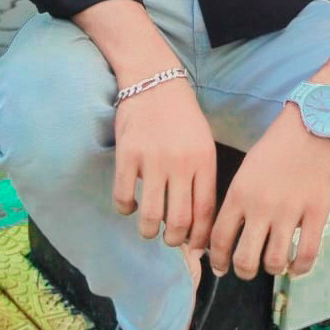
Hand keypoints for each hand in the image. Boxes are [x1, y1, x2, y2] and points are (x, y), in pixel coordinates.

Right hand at [112, 80, 218, 252]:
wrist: (154, 80)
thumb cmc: (182, 117)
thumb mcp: (203, 144)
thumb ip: (202, 180)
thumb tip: (199, 225)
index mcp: (204, 161)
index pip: (205, 213)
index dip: (200, 239)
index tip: (195, 249)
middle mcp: (181, 163)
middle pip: (178, 222)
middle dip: (173, 241)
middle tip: (168, 239)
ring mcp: (153, 159)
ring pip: (150, 217)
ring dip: (148, 230)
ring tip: (148, 226)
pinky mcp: (127, 154)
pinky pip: (124, 198)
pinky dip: (126, 209)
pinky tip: (129, 204)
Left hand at [207, 104, 329, 280]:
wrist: (312, 123)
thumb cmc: (278, 144)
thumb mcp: (248, 169)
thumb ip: (240, 200)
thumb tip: (234, 232)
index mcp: (240, 193)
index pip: (219, 239)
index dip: (218, 260)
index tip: (221, 267)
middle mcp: (261, 206)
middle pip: (244, 259)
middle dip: (243, 271)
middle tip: (248, 269)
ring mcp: (289, 211)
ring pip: (274, 262)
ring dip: (272, 270)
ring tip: (274, 264)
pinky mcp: (316, 213)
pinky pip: (305, 255)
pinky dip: (298, 268)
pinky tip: (295, 266)